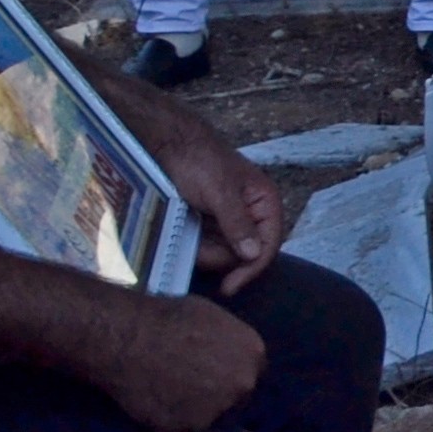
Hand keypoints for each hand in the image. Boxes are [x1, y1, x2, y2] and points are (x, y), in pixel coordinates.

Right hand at [99, 290, 266, 431]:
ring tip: (167, 392)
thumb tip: (226, 351)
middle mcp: (242, 384)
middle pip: (234, 398)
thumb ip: (228, 342)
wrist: (129, 338)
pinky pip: (179, 428)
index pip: (250, 373)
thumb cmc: (167, 318)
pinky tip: (153, 402)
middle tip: (188, 386)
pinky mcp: (185, 429)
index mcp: (253, 354)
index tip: (212, 375)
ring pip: (207, 417)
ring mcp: (216, 409)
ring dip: (192, 410)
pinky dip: (167, 419)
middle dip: (216, 395)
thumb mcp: (212, 318)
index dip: (229, 376)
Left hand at [113, 88, 289, 291]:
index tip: (229, 286)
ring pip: (221, 254)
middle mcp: (249, 215)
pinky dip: (193, 246)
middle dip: (218, 256)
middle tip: (194, 245)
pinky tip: (181, 232)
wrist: (164, 145)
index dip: (252, 268)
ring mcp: (226, 221)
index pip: (268, 245)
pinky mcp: (206, 225)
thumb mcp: (220, 190)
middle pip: (242, 255)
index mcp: (264, 202)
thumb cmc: (198, 160)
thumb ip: (238, 223)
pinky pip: (205, 247)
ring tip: (184, 231)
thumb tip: (254, 254)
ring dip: (202, 251)